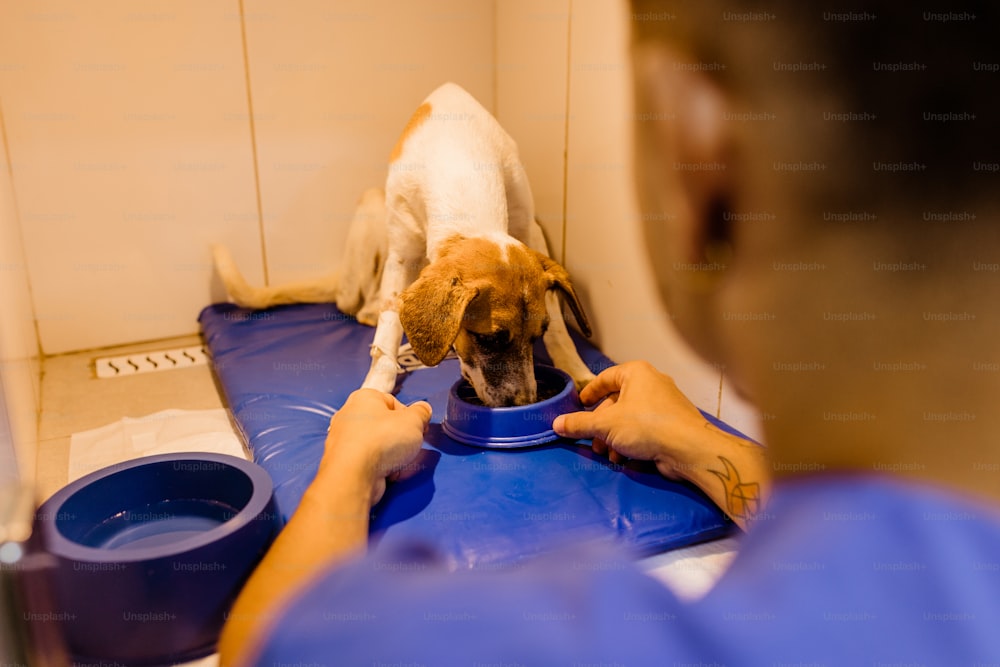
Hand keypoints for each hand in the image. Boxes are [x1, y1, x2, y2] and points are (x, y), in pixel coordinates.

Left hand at [319, 389, 431, 505]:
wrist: (354, 475)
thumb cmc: (380, 441)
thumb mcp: (414, 421)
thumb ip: (421, 413)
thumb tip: (423, 410)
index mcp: (364, 398)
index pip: (393, 402)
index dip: (410, 416)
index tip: (419, 427)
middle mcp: (349, 416)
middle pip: (385, 425)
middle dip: (401, 437)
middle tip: (411, 445)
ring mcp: (344, 441)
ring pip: (378, 446)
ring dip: (392, 455)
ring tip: (399, 462)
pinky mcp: (344, 462)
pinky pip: (369, 462)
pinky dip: (380, 468)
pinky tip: (387, 473)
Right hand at [553, 361, 710, 481]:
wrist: (689, 448)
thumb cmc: (646, 426)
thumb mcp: (605, 425)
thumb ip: (579, 424)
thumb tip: (557, 423)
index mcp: (636, 373)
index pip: (605, 378)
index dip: (589, 393)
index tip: (579, 406)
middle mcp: (652, 383)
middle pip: (616, 403)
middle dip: (602, 426)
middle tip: (593, 443)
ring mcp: (664, 404)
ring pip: (629, 419)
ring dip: (615, 439)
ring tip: (608, 455)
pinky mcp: (671, 423)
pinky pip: (644, 429)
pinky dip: (632, 443)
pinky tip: (625, 459)